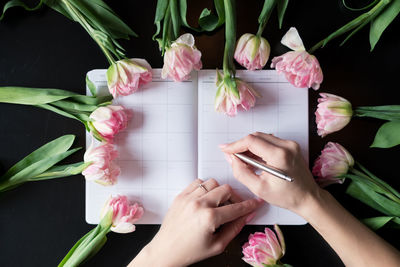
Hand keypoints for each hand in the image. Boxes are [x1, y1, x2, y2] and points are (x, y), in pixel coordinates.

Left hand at [129, 178, 261, 266]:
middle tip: (235, 206)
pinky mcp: (180, 196)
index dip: (249, 205)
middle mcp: (198, 205)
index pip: (236, 208)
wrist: (166, 251)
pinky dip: (205, 188)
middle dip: (235, 197)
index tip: (255, 202)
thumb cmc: (189, 251)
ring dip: (219, 192)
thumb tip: (246, 216)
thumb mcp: (217, 245)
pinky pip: (198, 182)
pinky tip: (206, 199)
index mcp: (209, 218)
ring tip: (218, 204)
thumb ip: (235, 228)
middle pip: (226, 189)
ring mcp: (188, 198)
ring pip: (212, 183)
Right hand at [220, 132, 320, 214]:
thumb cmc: (286, 196)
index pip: (251, 141)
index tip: (225, 149)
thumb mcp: (258, 188)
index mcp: (279, 155)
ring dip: (250, 146)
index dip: (235, 144)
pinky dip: (259, 148)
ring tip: (243, 160)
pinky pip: (270, 141)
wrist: (308, 198)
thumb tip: (231, 158)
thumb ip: (241, 172)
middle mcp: (286, 145)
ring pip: (262, 137)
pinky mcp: (291, 146)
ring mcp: (290, 144)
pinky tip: (254, 159)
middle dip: (241, 145)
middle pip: (256, 136)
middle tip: (232, 156)